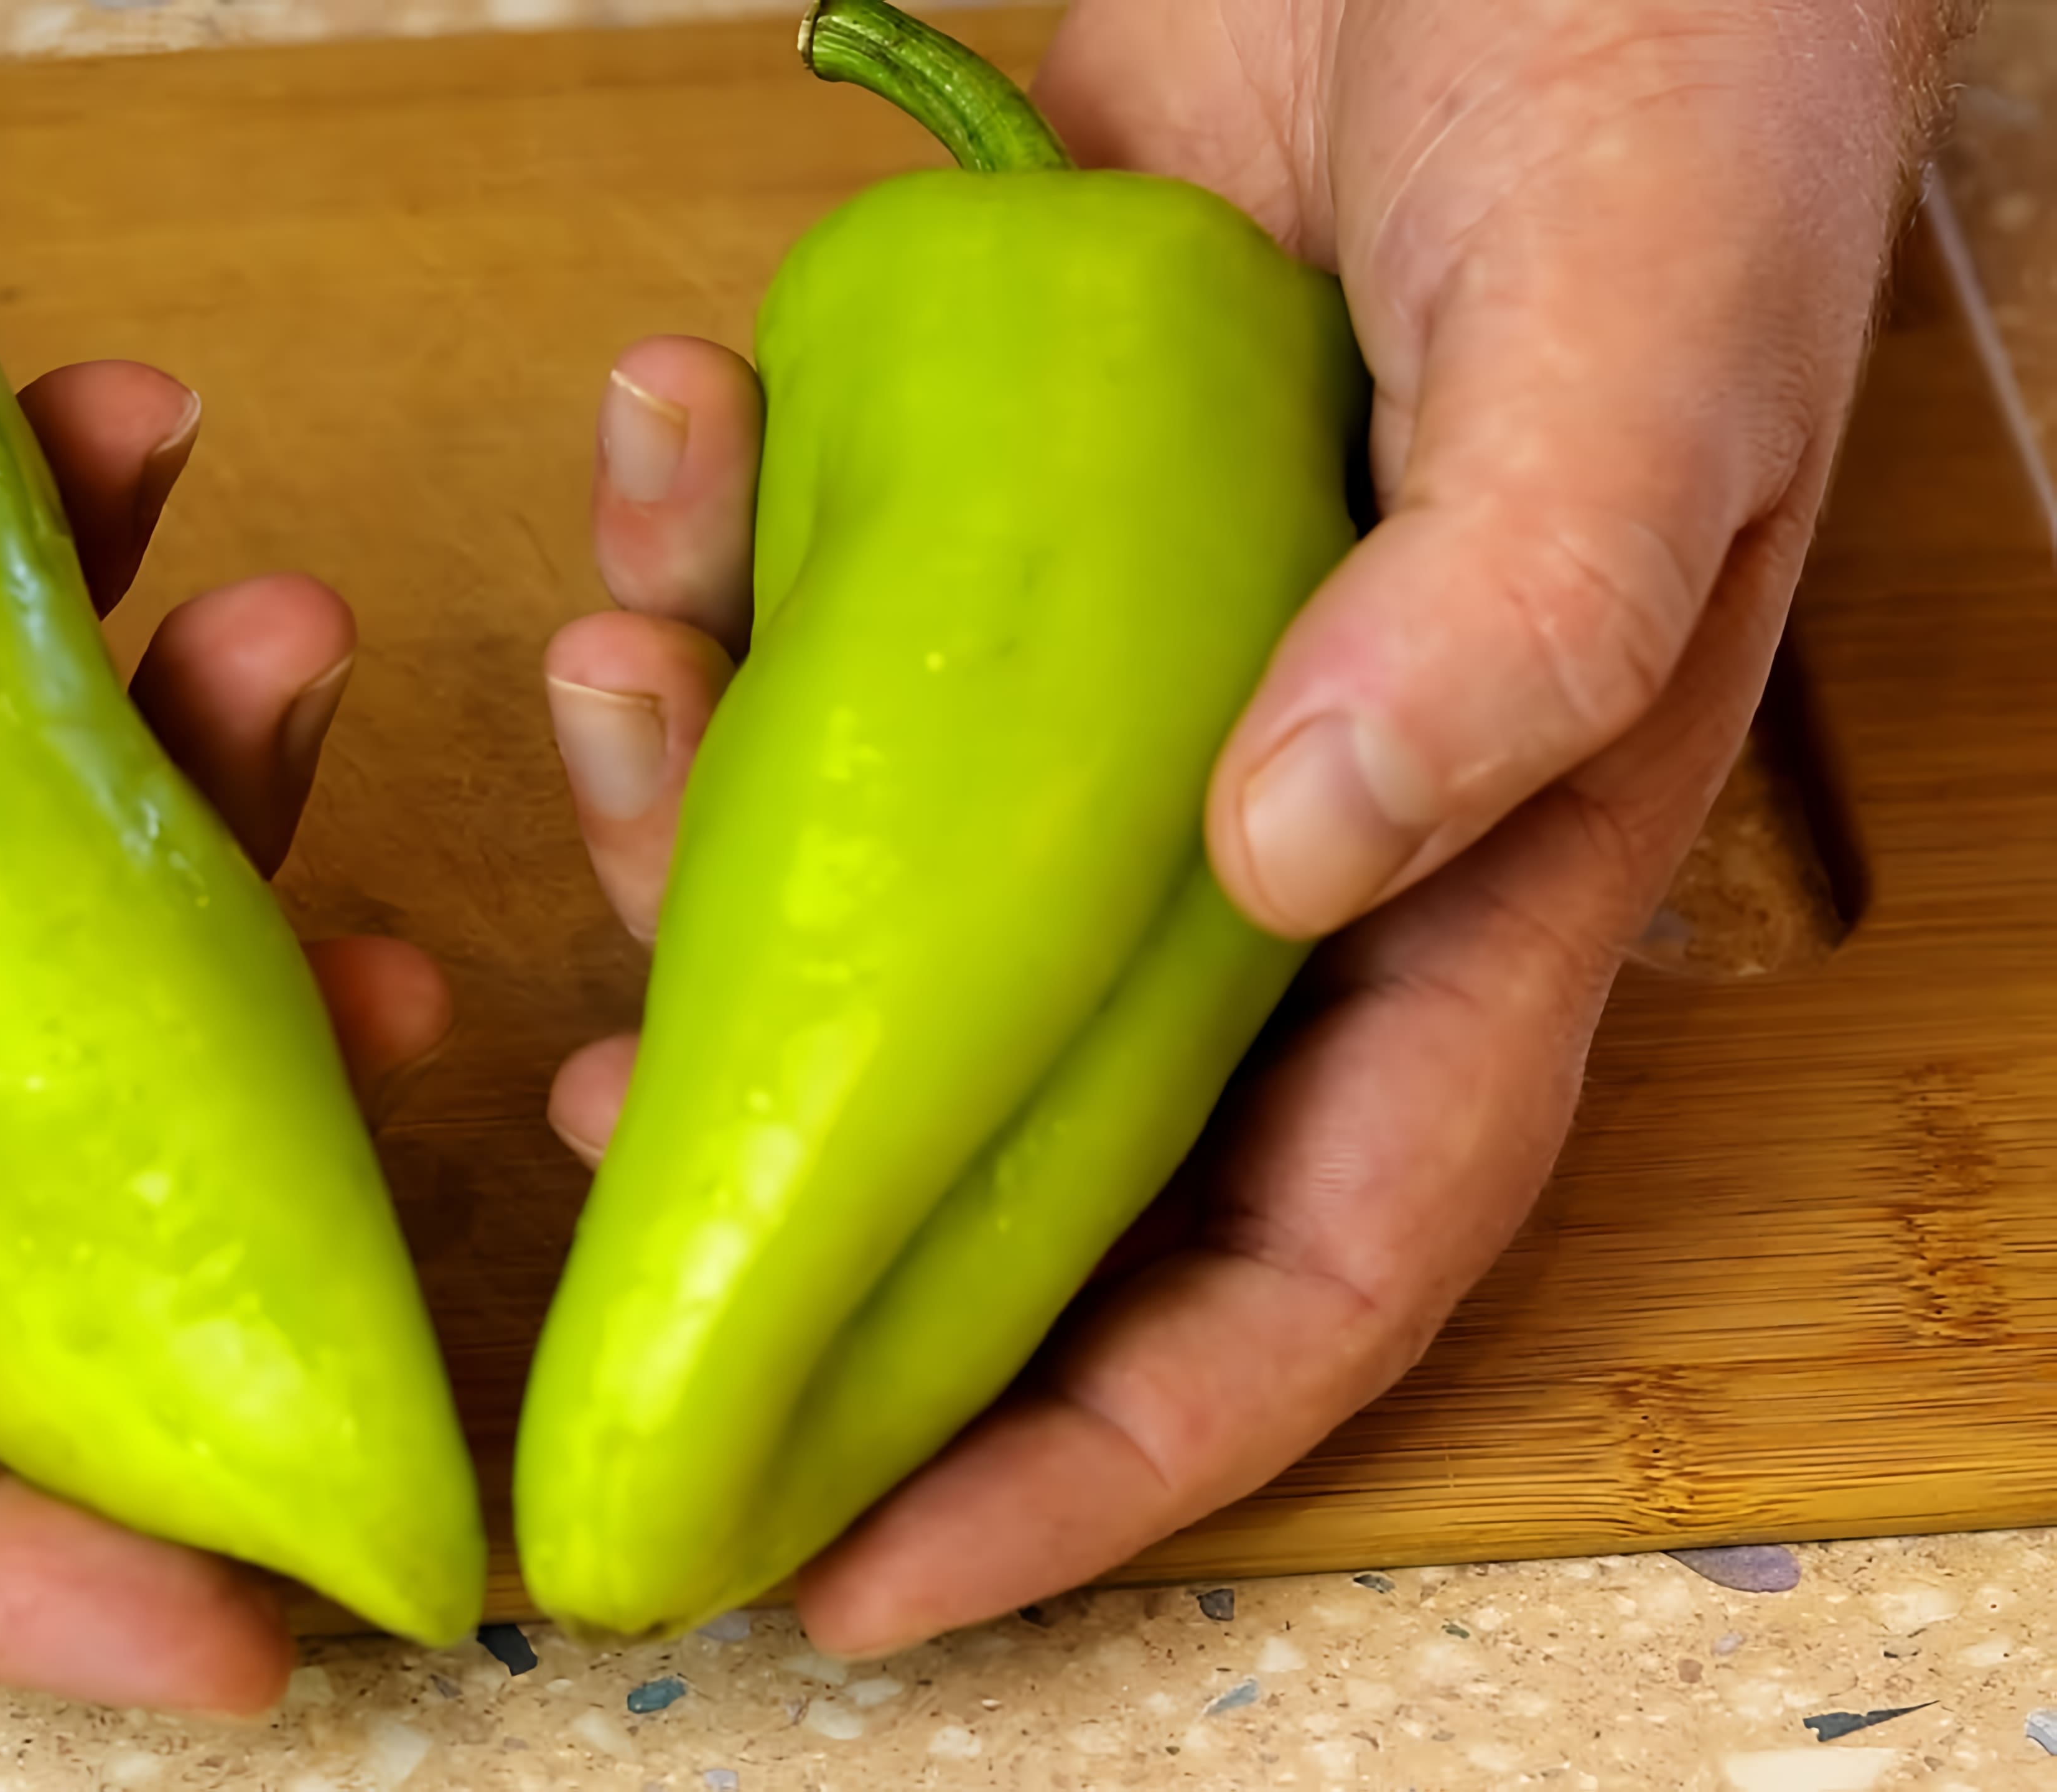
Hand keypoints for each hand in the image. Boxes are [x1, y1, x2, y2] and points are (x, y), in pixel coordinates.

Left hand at [547, 0, 1960, 1654]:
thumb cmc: (1656, 62)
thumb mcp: (1641, 339)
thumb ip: (1514, 611)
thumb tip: (1292, 861)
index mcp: (1479, 859)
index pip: (1296, 1262)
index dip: (1088, 1458)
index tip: (857, 1584)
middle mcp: (1272, 813)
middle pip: (1014, 1129)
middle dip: (794, 1209)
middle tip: (584, 1191)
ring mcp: (1104, 675)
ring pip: (856, 879)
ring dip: (677, 821)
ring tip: (608, 672)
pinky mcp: (979, 513)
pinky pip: (791, 617)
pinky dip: (687, 554)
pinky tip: (664, 416)